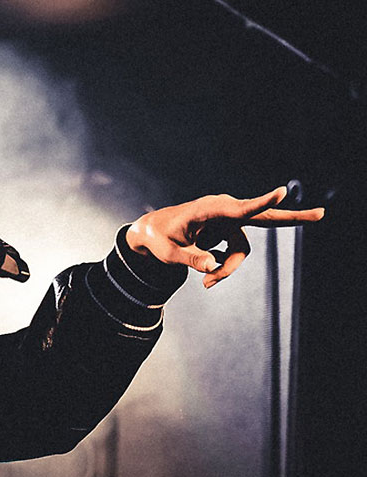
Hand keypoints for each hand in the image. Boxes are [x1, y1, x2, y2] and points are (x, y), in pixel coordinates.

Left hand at [126, 186, 324, 287]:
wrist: (154, 232)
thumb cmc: (160, 239)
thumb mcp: (170, 254)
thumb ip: (191, 260)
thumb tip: (211, 267)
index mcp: (207, 209)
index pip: (239, 208)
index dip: (261, 203)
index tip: (281, 192)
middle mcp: (224, 210)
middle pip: (263, 218)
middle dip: (292, 218)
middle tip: (322, 215)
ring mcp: (229, 220)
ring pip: (242, 251)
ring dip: (227, 270)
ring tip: (207, 285)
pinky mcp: (230, 229)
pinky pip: (236, 254)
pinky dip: (224, 266)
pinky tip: (207, 266)